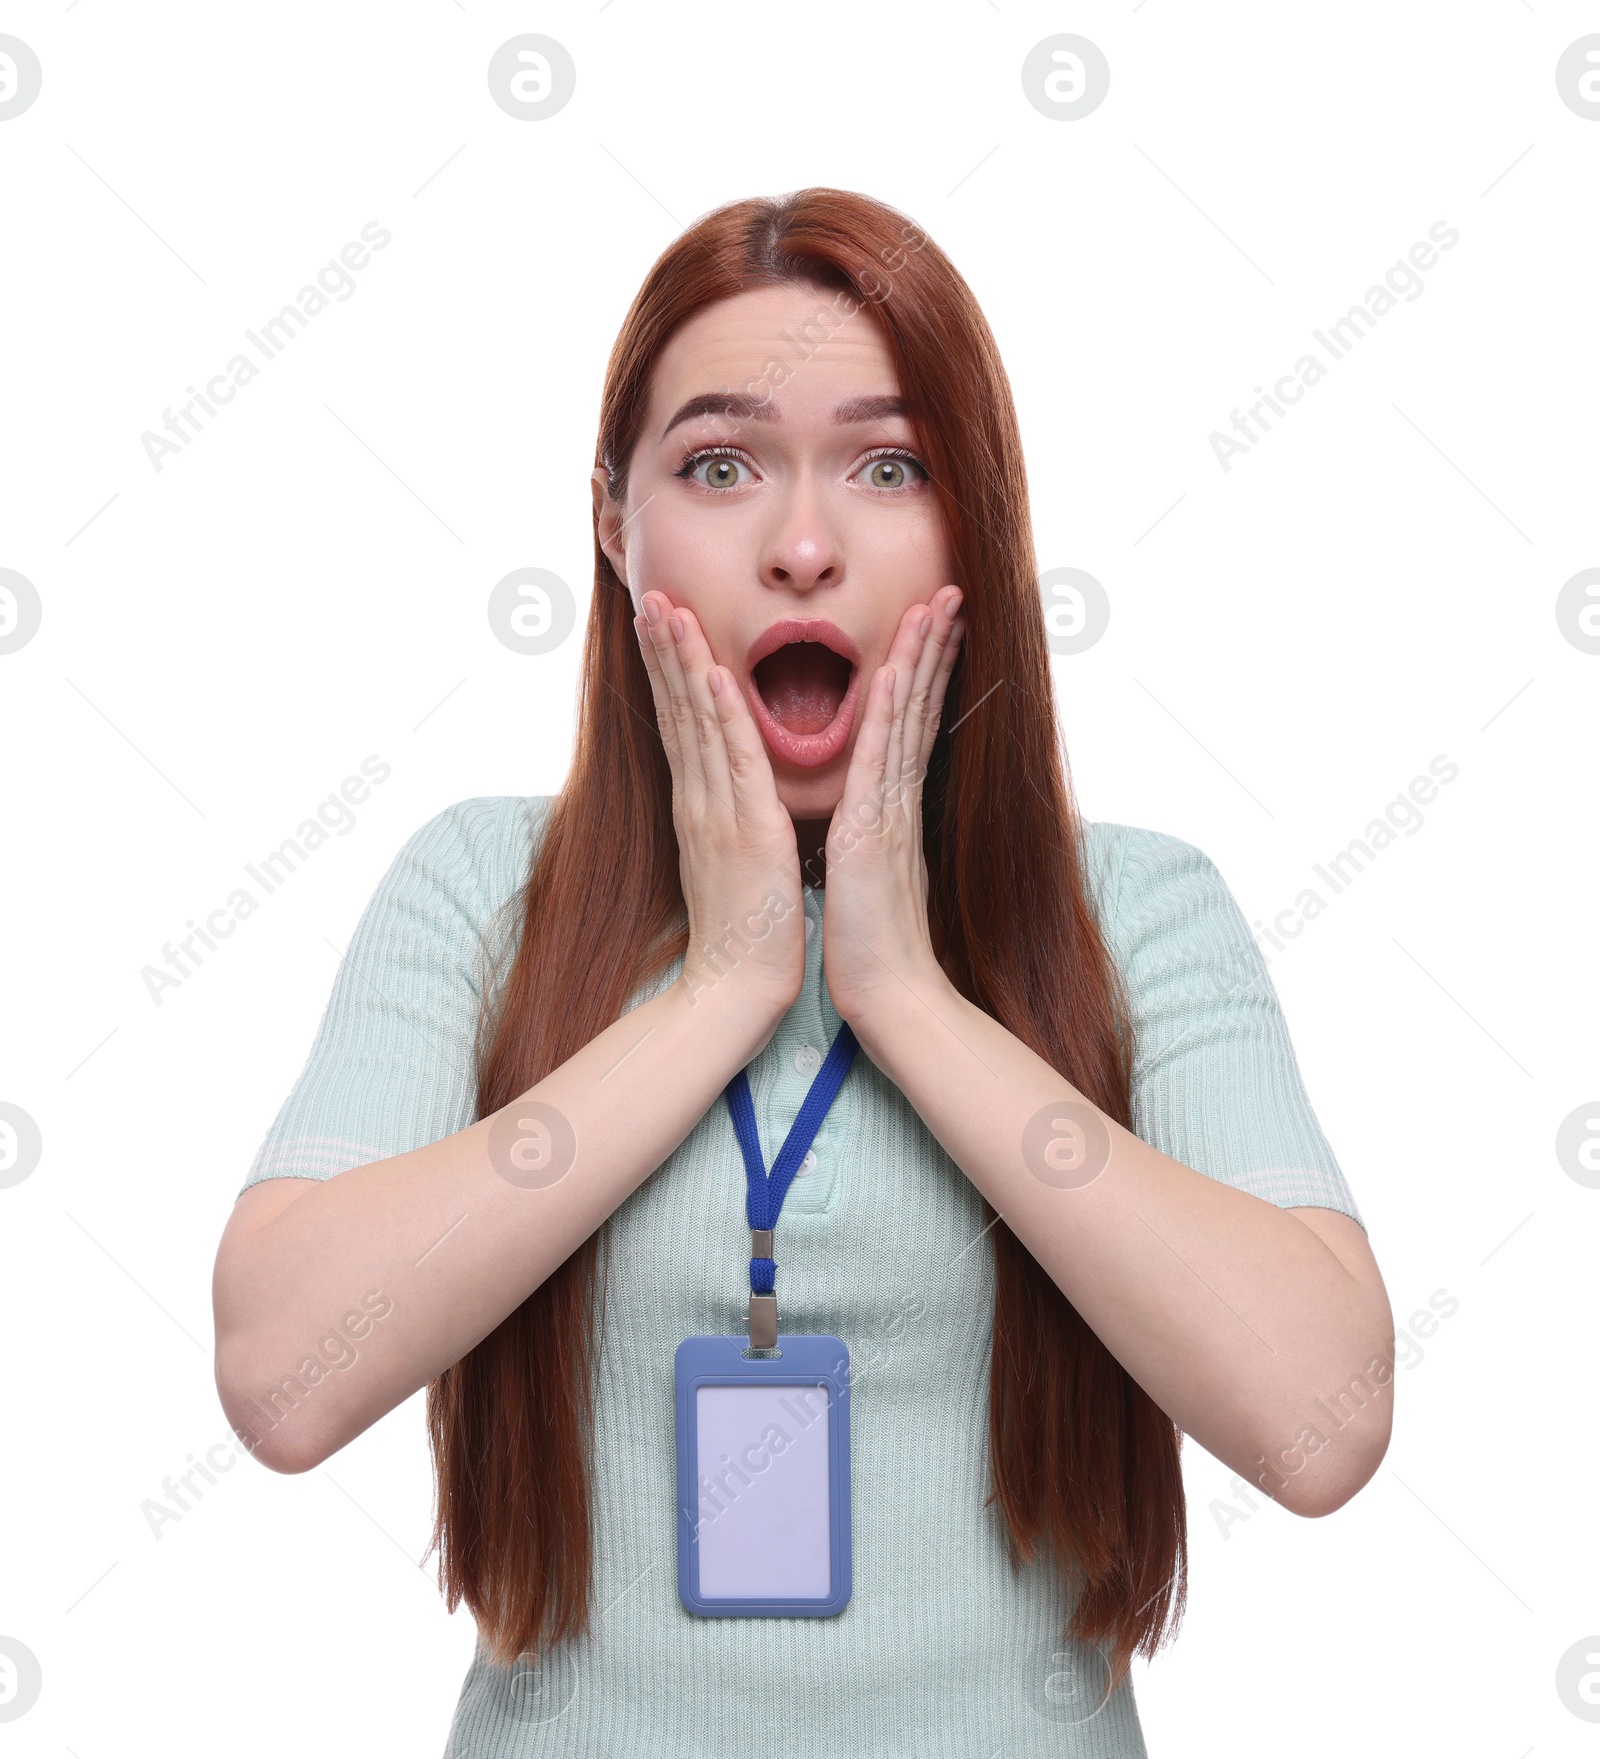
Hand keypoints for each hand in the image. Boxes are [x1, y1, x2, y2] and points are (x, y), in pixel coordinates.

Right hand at [633, 590, 806, 1021]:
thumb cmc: (744, 937)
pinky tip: (714, 672)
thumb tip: (728, 806)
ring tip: (667, 610)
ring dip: (683, 663)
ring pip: (696, 724)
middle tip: (648, 596)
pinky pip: (734, 762)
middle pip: (676, 713)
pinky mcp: (748, 832)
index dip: (668, 674)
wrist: (738, 991)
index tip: (659, 626)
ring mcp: (718, 815)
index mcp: (700, 810)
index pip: (680, 727)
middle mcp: (699, 804)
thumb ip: (728, 828)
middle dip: (663, 652)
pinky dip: (722, 714)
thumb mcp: (733, 868)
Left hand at [821, 585, 965, 1029]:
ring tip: (937, 603)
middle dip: (934, 646)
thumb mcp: (868, 874)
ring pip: (909, 718)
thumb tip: (868, 820)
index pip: (910, 724)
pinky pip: (883, 759)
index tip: (932, 626)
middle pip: (920, 706)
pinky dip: (890, 712)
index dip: (922, 672)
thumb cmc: (872, 944)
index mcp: (890, 808)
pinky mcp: (874, 831)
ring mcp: (891, 811)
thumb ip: (872, 839)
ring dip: (920, 657)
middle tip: (950, 591)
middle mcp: (898, 800)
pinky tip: (896, 669)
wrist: (890, 996)